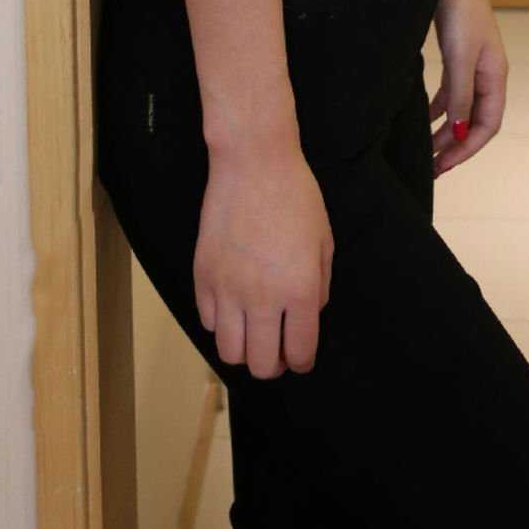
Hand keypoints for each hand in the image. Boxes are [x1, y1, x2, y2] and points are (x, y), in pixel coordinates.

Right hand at [194, 137, 333, 377]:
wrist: (253, 163)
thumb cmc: (296, 197)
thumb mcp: (324, 242)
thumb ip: (319, 288)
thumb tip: (308, 317)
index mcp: (300, 290)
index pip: (300, 352)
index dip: (302, 362)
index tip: (300, 358)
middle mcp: (263, 297)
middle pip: (262, 364)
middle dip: (273, 366)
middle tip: (277, 351)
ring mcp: (228, 289)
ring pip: (230, 353)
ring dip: (244, 351)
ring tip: (252, 334)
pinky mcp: (203, 276)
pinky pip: (208, 321)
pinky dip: (221, 323)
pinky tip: (232, 306)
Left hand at [428, 0, 506, 176]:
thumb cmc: (460, 8)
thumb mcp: (460, 56)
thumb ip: (460, 95)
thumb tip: (457, 132)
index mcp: (495, 75)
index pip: (487, 125)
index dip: (467, 148)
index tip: (443, 165)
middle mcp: (488, 73)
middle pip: (475, 120)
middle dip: (455, 145)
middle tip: (431, 166)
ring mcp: (473, 63)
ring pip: (462, 108)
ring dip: (446, 130)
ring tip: (427, 148)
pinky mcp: (458, 53)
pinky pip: (452, 91)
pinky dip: (440, 107)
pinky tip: (425, 116)